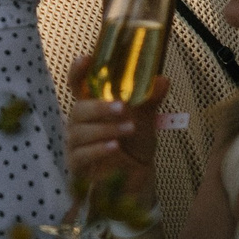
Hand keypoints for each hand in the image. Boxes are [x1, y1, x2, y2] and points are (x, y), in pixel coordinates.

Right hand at [64, 58, 165, 203]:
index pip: (77, 85)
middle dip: (99, 107)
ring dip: (105, 129)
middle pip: (78, 109)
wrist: (138, 180)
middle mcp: (80, 123)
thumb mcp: (146, 121)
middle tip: (121, 107)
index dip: (78, 71)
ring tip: (128, 129)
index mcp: (93, 106)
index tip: (86, 58)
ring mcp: (76, 144)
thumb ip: (149, 100)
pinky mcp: (77, 165)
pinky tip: (115, 147)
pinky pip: (81, 154)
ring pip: (79, 132)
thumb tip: (162, 79)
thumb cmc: (135, 146)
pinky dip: (98, 149)